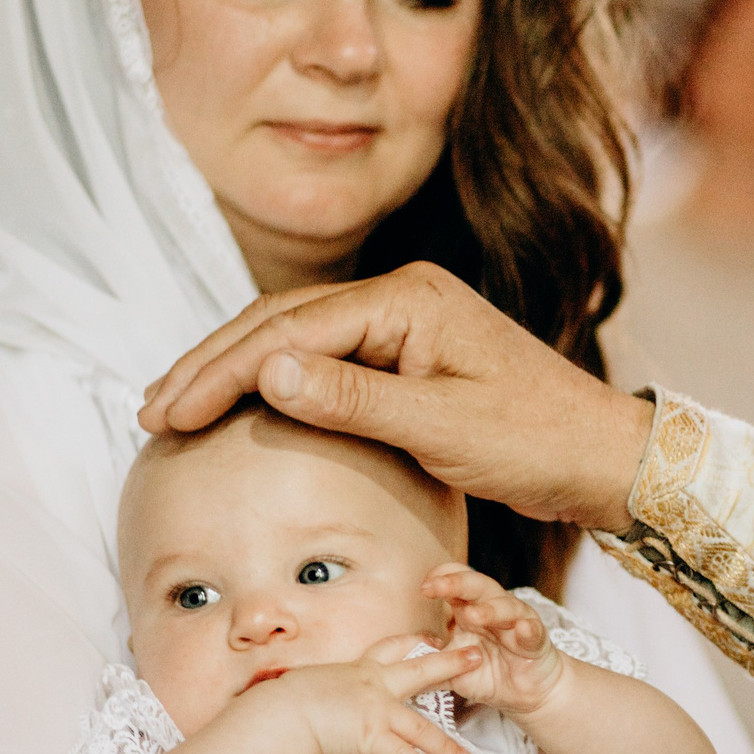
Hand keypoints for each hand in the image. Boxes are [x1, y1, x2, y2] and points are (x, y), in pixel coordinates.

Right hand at [136, 264, 654, 532]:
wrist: (603, 456)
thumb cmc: (538, 441)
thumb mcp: (442, 428)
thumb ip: (352, 399)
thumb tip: (264, 370)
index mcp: (408, 298)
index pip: (289, 328)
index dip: (220, 370)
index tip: (168, 412)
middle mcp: (403, 296)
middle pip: (281, 322)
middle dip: (210, 365)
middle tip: (150, 411)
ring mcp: (406, 324)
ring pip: (297, 339)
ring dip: (234, 372)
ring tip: (175, 408)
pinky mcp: (411, 356)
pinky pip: (327, 361)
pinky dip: (276, 383)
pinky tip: (243, 406)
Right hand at [252, 636, 475, 753]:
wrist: (281, 714)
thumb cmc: (285, 699)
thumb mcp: (311, 682)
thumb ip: (328, 687)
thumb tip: (317, 692)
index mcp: (360, 670)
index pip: (392, 648)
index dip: (416, 641)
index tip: (435, 636)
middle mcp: (375, 686)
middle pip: (422, 671)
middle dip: (452, 664)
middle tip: (479, 657)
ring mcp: (377, 712)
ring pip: (421, 728)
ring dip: (446, 746)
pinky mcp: (371, 737)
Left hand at [423, 563, 566, 718]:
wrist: (525, 693)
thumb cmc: (488, 673)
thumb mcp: (451, 669)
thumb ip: (428, 663)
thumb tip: (390, 666)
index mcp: (470, 610)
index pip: (457, 583)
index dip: (442, 580)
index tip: (423, 588)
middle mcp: (494, 609)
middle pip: (478, 586)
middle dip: (457, 583)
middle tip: (436, 586)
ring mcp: (517, 623)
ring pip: (506, 605)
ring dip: (490, 609)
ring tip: (474, 615)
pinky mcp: (536, 642)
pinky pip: (533, 631)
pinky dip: (529, 629)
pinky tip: (523, 629)